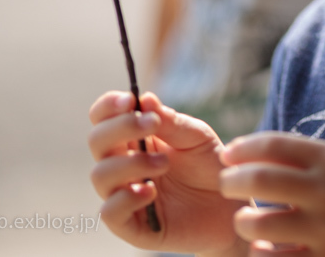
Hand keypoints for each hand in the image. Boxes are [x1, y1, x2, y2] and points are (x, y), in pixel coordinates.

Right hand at [88, 90, 243, 254]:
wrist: (227, 205)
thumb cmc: (208, 166)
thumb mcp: (196, 137)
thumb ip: (171, 121)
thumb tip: (145, 99)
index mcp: (133, 138)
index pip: (103, 118)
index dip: (109, 106)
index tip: (129, 100)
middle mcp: (121, 165)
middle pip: (97, 141)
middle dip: (121, 128)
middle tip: (152, 125)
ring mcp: (123, 194)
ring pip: (100, 175)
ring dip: (130, 163)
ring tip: (164, 163)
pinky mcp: (131, 225)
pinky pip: (109, 213)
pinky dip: (125, 199)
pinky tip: (150, 192)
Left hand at [219, 132, 324, 255]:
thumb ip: (304, 158)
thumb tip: (248, 152)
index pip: (273, 143)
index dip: (242, 148)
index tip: (227, 155)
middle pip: (258, 179)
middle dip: (231, 181)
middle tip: (225, 185)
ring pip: (258, 224)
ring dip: (242, 221)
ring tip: (244, 221)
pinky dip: (261, 254)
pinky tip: (263, 250)